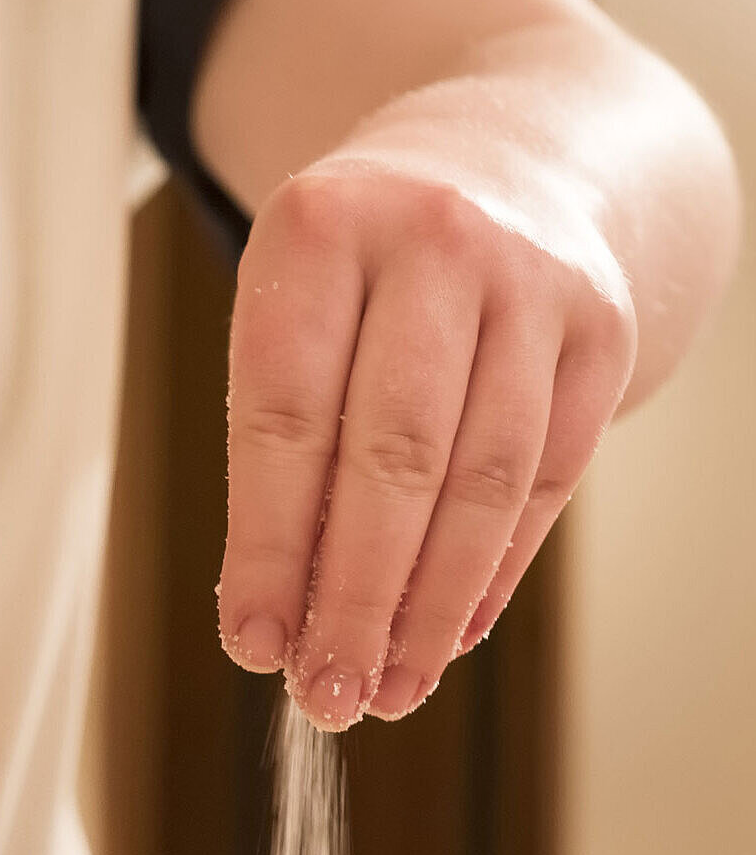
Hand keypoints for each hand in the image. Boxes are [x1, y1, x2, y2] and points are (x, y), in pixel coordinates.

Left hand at [215, 138, 637, 728]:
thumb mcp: (287, 324)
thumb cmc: (355, 279)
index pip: (286, 419)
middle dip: (355, 596)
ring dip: (431, 606)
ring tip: (389, 688)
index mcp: (323, 229)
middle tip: (325, 694)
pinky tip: (450, 636)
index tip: (252, 646)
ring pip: (482, 478)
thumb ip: (276, 460)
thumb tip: (273, 627)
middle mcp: (437, 240)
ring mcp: (535, 278)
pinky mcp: (602, 327)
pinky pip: (548, 476)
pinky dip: (494, 570)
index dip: (267, 550)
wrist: (500, 161)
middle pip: (394, 456)